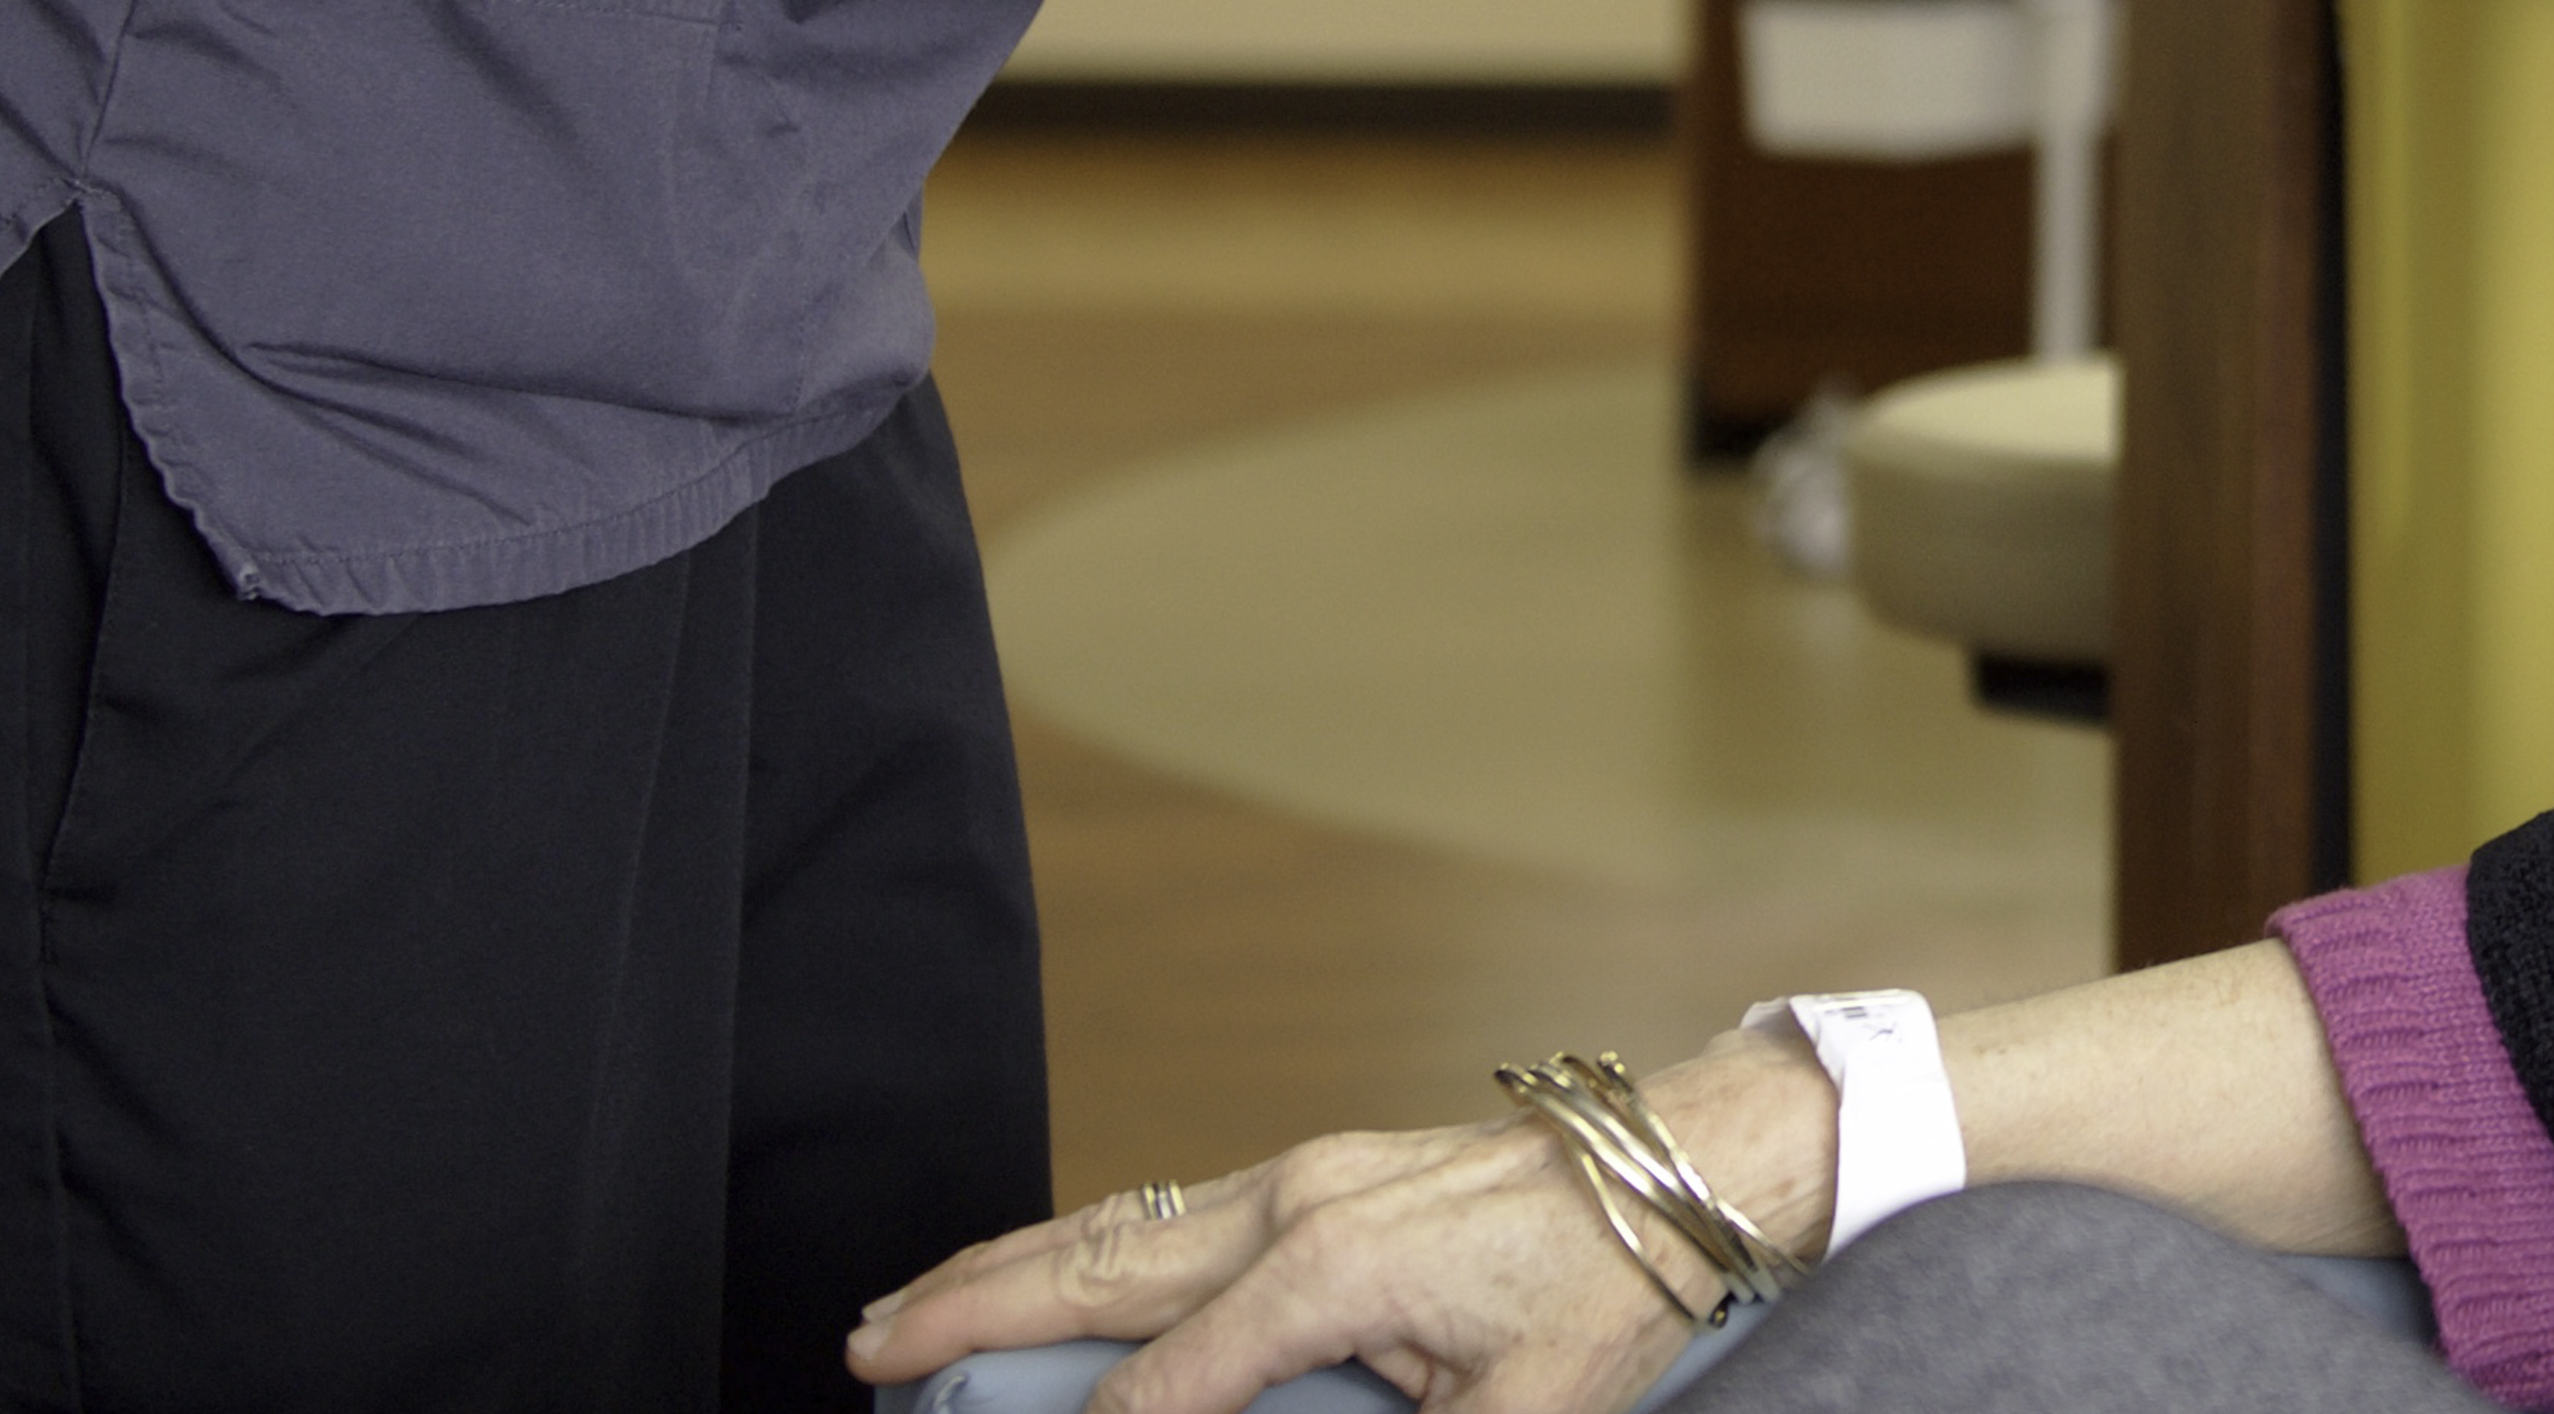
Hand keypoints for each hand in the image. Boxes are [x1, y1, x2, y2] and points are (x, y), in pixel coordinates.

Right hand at [848, 1049, 1827, 1413]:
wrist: (1689, 1166)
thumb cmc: (1618, 1282)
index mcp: (1333, 1266)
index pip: (1166, 1388)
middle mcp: (1301, 1202)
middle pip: (1101, 1268)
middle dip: (973, 1308)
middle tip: (863, 1346)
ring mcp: (1311, 1174)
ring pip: (1126, 1229)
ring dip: (1014, 1266)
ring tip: (913, 1306)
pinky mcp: (1330, 1173)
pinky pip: (1179, 1215)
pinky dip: (1093, 1243)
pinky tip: (1055, 1268)